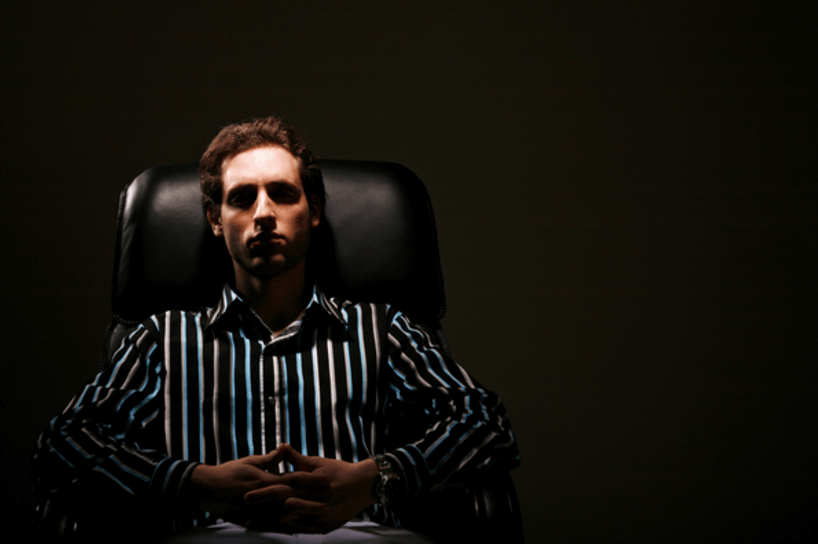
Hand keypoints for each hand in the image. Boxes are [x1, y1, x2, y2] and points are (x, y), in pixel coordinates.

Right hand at [187, 445, 329, 527]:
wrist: (205, 489)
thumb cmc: (228, 472)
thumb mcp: (250, 462)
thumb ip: (270, 459)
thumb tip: (284, 449)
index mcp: (265, 480)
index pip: (293, 479)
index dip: (310, 479)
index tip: (326, 479)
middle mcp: (263, 497)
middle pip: (292, 501)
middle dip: (310, 502)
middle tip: (328, 504)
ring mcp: (256, 511)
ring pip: (283, 517)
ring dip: (300, 519)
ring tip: (317, 521)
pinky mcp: (250, 521)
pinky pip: (270, 527)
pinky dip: (283, 529)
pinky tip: (295, 532)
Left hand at [244, 444, 378, 532]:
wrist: (365, 485)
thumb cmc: (340, 471)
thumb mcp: (319, 463)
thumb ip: (298, 459)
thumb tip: (282, 446)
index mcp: (309, 484)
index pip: (281, 489)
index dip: (263, 493)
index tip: (246, 496)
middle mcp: (313, 502)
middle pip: (283, 509)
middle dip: (263, 513)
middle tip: (245, 517)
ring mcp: (319, 517)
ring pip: (291, 523)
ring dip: (272, 524)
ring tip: (255, 525)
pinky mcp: (325, 527)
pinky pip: (304, 531)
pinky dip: (290, 530)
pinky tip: (277, 530)